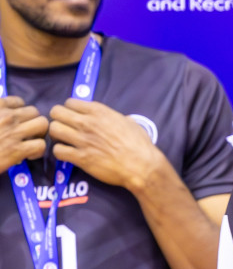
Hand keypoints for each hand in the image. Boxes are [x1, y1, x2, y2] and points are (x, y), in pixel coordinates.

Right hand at [0, 96, 47, 168]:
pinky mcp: (18, 150)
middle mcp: (6, 116)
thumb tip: (7, 113)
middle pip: (34, 112)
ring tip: (31, 142)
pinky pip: (41, 145)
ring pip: (42, 124)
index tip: (17, 122)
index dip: (21, 112)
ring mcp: (13, 132)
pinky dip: (38, 151)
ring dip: (39, 134)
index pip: (18, 102)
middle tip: (27, 133)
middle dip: (33, 122)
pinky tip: (29, 155)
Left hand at [48, 98, 166, 191]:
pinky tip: (68, 154)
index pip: (70, 102)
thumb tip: (118, 119)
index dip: (70, 109)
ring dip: (57, 135)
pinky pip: (58, 151)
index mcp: (99, 112)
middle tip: (65, 128)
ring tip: (64, 141)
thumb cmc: (140, 145)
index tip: (75, 117)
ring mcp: (82, 140)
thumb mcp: (131, 123)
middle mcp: (87, 123)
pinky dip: (60, 152)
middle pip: (56, 112)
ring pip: (54, 130)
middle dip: (58, 119)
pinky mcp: (80, 158)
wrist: (142, 166)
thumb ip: (117, 118)